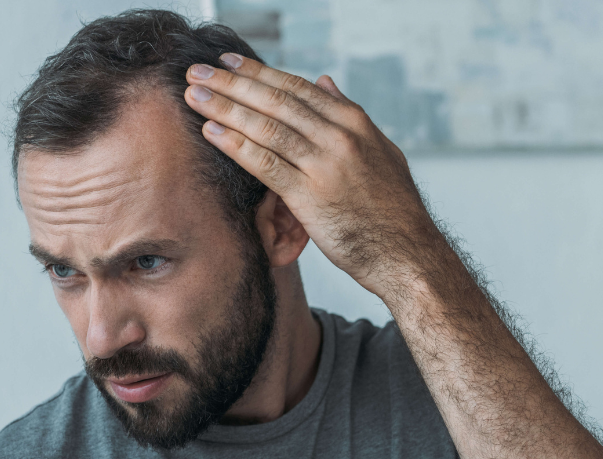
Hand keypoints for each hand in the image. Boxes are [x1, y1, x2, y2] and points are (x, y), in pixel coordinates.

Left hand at [184, 54, 452, 299]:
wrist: (407, 253)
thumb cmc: (393, 208)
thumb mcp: (380, 150)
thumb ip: (349, 114)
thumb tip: (325, 81)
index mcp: (355, 122)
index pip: (297, 88)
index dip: (259, 73)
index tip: (229, 62)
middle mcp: (340, 137)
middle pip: (276, 101)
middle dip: (233, 83)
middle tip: (199, 71)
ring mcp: (325, 165)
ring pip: (267, 127)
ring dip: (226, 108)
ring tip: (194, 96)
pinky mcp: (311, 197)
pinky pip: (266, 164)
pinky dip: (236, 145)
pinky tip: (212, 132)